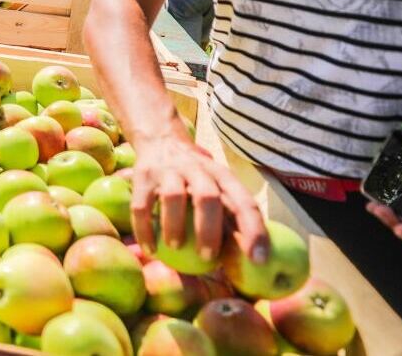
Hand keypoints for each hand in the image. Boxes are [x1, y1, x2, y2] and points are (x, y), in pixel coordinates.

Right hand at [131, 134, 268, 264]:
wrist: (162, 141)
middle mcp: (197, 170)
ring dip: (174, 225)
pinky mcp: (143, 177)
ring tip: (176, 248)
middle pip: (207, 197)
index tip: (259, 260)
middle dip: (209, 230)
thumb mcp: (217, 186)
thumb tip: (248, 260)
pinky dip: (145, 229)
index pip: (244, 203)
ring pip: (173, 197)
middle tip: (208, 257)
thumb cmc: (197, 177)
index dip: (254, 231)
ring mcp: (168, 171)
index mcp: (222, 176)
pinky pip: (141, 205)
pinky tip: (150, 249)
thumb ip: (229, 216)